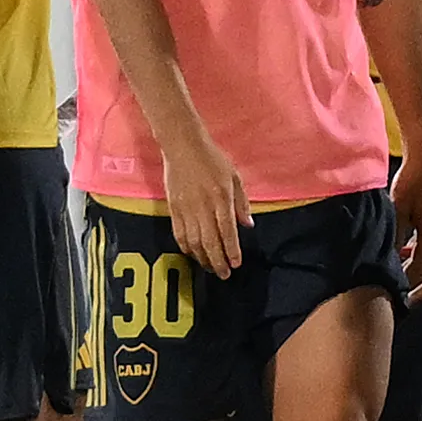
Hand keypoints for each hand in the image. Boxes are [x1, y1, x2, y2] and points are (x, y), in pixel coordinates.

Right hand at [160, 130, 250, 276]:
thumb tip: (248, 224)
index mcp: (221, 198)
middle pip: (210, 241)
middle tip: (223, 274)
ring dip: (202, 258)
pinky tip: (192, 254)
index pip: (227, 231)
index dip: (232, 250)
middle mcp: (203, 206)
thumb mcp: (234, 176)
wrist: (182, 145)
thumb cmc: (211, 158)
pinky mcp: (173, 208)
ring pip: (193, 241)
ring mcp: (186, 208)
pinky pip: (179, 233)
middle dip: (217, 261)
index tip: (236, 264)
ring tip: (209, 267)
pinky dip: (185, 247)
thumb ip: (241, 202)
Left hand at [390, 148, 421, 278]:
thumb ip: (395, 236)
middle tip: (395, 286)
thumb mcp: (398, 211)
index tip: (395, 291)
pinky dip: (411, 247)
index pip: (420, 266)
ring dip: (409, 260)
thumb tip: (388, 259)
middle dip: (410, 275)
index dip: (408, 281)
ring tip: (393, 268)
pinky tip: (400, 247)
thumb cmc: (412, 182)